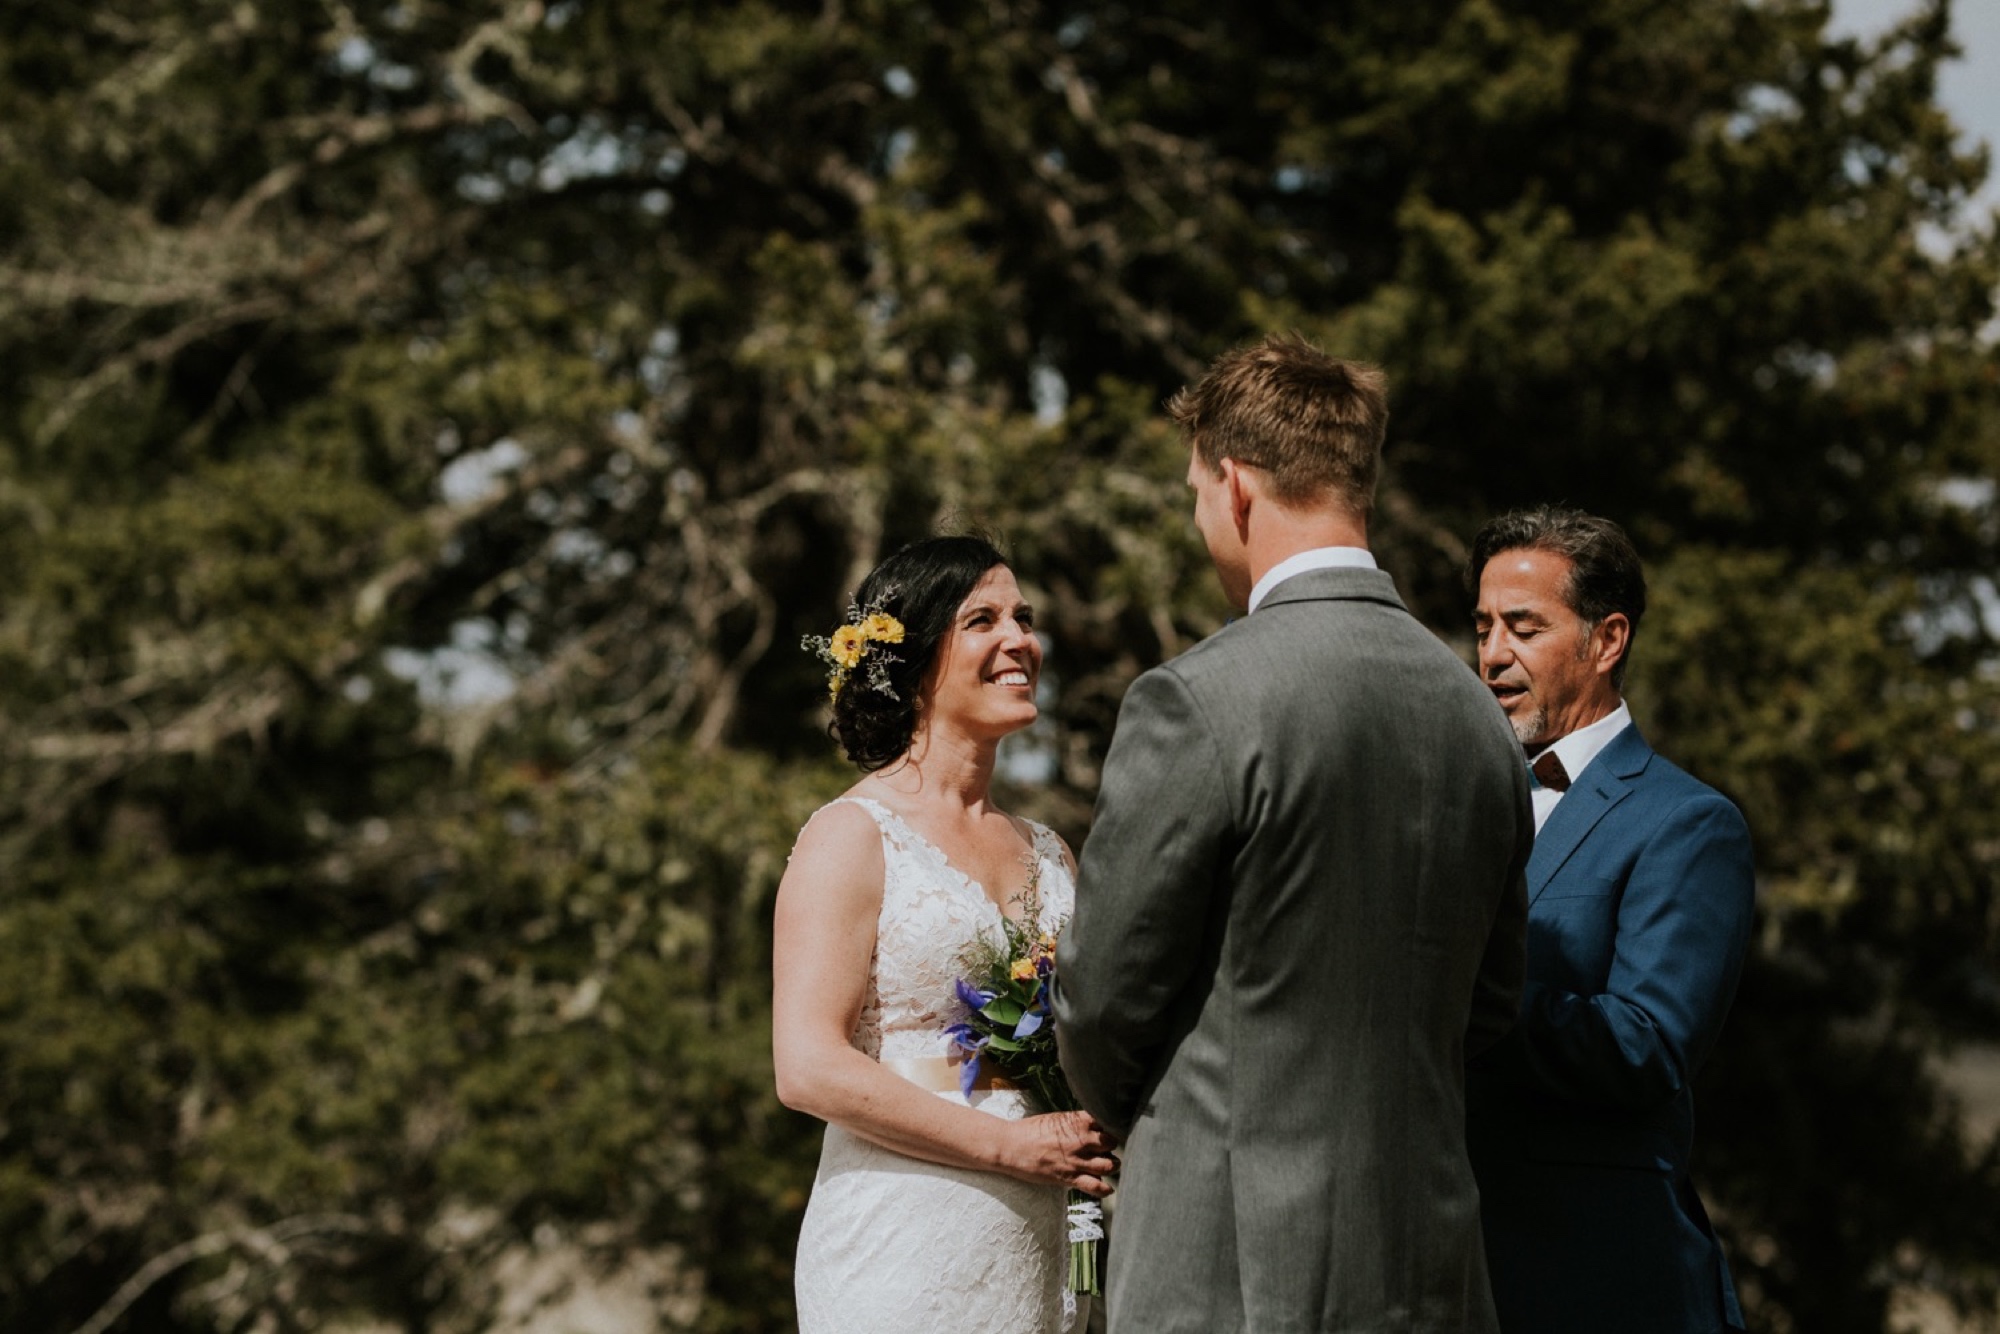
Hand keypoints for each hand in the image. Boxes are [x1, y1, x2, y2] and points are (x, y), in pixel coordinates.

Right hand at [992, 1109, 1119, 1196]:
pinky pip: (1095, 1186)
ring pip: (1110, 1165)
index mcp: (1078, 1121)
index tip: (1108, 1130)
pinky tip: (1107, 1188)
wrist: (1011, 1146)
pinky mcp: (1069, 1177)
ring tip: (1108, 1165)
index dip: (1111, 1126)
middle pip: (1112, 1143)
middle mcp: (1081, 1140)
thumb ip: (1076, 1122)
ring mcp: (1076, 1160)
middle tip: (1106, 1149)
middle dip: (1111, 1146)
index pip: (1108, 1122)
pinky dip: (1105, 1189)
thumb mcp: (1056, 1119)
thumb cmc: (1031, 1130)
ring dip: (1112, 1165)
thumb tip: (1094, 1125)